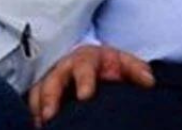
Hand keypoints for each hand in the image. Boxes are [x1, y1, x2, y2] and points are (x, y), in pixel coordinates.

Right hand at [28, 44, 153, 125]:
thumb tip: (149, 82)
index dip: (84, 81)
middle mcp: (66, 68)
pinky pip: (32, 101)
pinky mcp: (42, 91)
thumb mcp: (125, 64)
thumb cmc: (110, 65)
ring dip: (38, 108)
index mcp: (88, 59)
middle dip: (51, 97)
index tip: (86, 96)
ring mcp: (52, 79)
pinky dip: (34, 114)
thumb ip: (137, 71)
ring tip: (42, 124)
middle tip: (51, 115)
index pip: (84, 68)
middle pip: (54, 80)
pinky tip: (40, 126)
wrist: (94, 62)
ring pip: (39, 91)